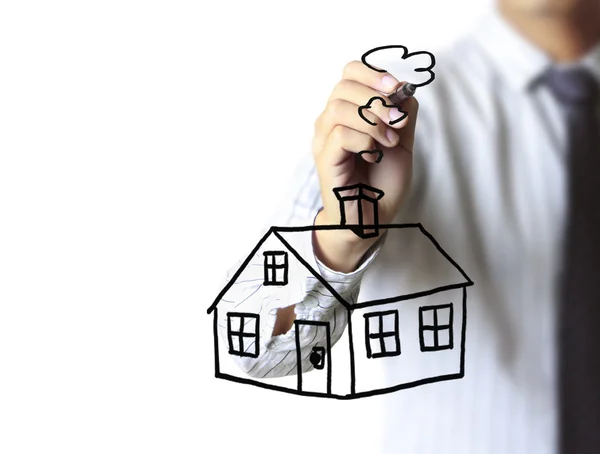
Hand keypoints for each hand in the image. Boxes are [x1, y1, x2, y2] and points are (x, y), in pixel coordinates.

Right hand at [311, 61, 418, 271]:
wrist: (374, 216)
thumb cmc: (383, 182)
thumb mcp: (402, 142)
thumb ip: (403, 115)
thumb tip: (404, 88)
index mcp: (348, 113)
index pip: (350, 73)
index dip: (373, 75)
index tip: (396, 89)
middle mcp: (331, 122)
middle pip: (344, 85)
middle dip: (377, 98)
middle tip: (397, 121)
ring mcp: (325, 140)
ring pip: (340, 108)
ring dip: (373, 120)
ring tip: (389, 141)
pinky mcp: (326, 159)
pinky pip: (340, 134)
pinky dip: (365, 140)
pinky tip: (375, 154)